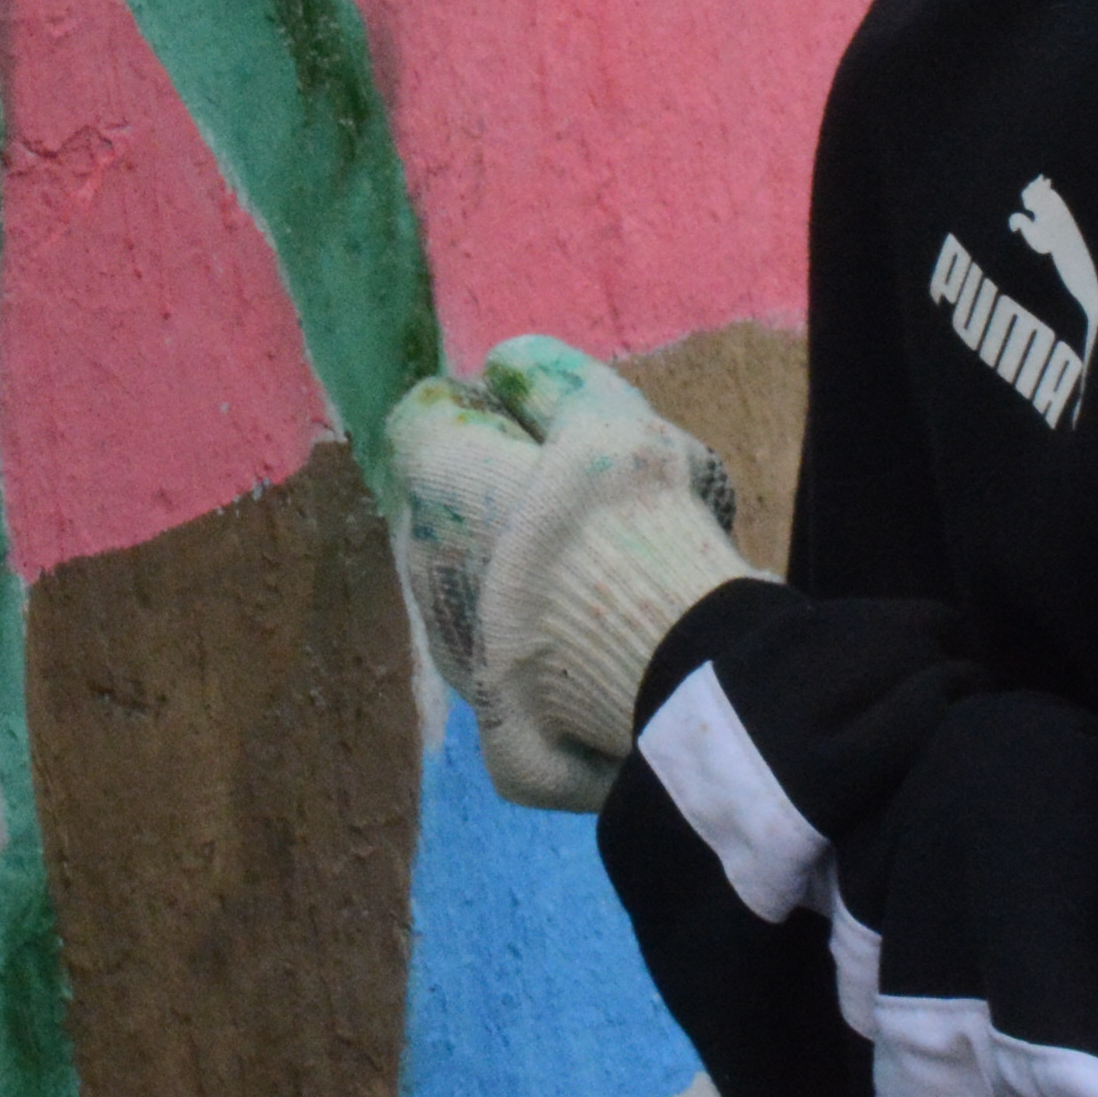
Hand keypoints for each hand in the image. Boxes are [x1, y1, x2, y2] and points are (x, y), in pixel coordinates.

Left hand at [385, 335, 767, 812]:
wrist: (672, 663)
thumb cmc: (634, 523)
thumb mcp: (606, 414)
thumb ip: (547, 378)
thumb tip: (505, 367)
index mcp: (439, 483)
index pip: (425, 420)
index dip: (482, 412)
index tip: (540, 425)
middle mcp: (425, 567)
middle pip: (446, 510)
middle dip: (498, 497)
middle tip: (585, 503)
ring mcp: (456, 655)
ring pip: (473, 595)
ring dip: (516, 580)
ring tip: (605, 580)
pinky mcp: (497, 729)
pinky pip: (516, 678)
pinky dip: (547, 663)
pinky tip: (604, 654)